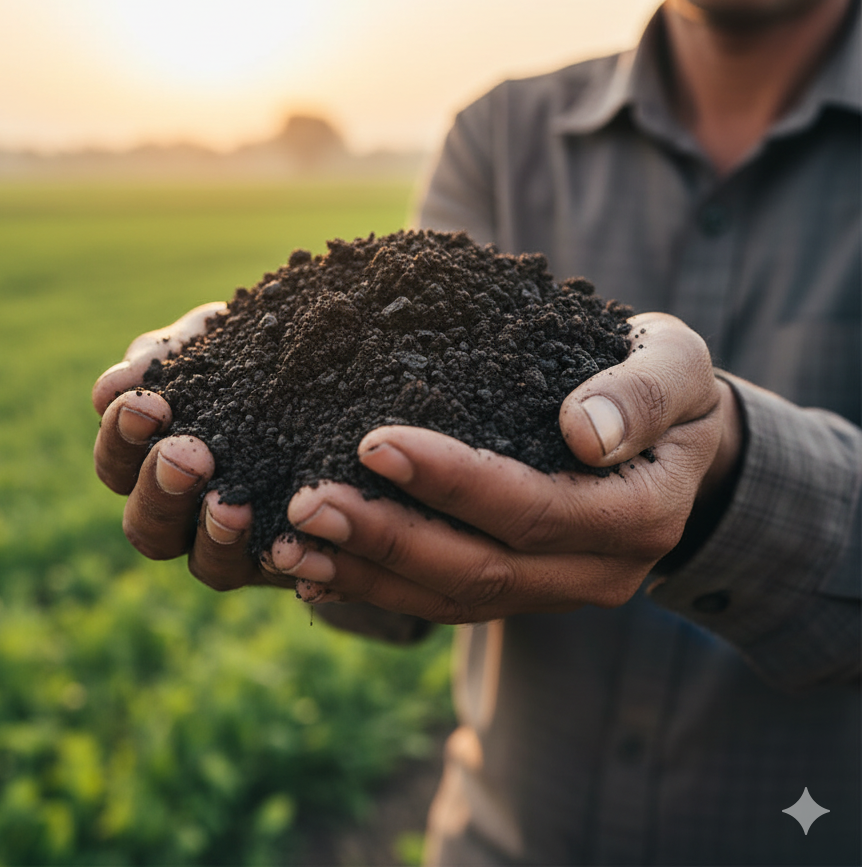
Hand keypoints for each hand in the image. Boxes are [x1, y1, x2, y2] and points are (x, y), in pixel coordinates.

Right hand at [92, 303, 292, 590]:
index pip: (117, 462)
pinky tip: (288, 539)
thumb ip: (167, 357)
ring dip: (214, 534)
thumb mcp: (218, 341)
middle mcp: (191, 512)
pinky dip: (281, 558)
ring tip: (231, 504)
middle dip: (161, 490)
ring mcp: (242, 544)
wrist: (344, 367)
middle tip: (186, 455)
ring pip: (207, 564)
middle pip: (147, 527)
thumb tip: (112, 387)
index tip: (147, 405)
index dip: (120, 439)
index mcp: (157, 458)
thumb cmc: (263, 354)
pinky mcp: (296, 557)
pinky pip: (282, 572)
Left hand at [270, 312, 743, 621]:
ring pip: (453, 599)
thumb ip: (641, 393)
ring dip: (366, 576)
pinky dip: (378, 588)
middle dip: (387, 540)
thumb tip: (584, 432)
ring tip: (287, 548)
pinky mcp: (521, 589)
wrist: (680, 441)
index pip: (532, 510)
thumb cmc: (669, 389)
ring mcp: (556, 590)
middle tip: (304, 505)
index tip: (373, 443)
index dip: (452, 483)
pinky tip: (315, 571)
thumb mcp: (676, 366)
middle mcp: (596, 570)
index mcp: (637, 514)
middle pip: (480, 570)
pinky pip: (445, 602)